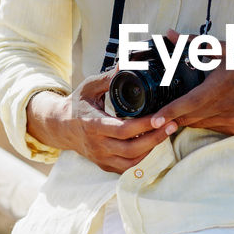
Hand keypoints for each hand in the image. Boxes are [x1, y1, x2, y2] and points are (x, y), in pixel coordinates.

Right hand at [26, 73, 176, 173]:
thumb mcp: (88, 87)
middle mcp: (97, 145)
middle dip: (156, 138)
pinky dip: (142, 158)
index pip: (123, 130)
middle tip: (173, 124)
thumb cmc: (77, 104)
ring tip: (166, 132)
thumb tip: (125, 65)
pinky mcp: (103, 165)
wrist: (59, 126)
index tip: (162, 116)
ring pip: (131, 162)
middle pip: (131, 149)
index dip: (145, 125)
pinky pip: (126, 167)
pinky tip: (151, 143)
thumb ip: (107, 78)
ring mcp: (100, 157)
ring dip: (151, 149)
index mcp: (92, 124)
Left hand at [149, 49, 233, 135]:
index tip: (154, 118)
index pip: (188, 104)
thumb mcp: (225, 50)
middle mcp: (224, 107)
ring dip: (188, 118)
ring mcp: (231, 121)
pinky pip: (211, 127)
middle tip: (159, 112)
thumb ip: (194, 43)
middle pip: (189, 118)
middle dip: (173, 116)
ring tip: (183, 107)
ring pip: (199, 124)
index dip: (169, 112)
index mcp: (219, 86)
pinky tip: (208, 109)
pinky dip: (204, 120)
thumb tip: (171, 35)